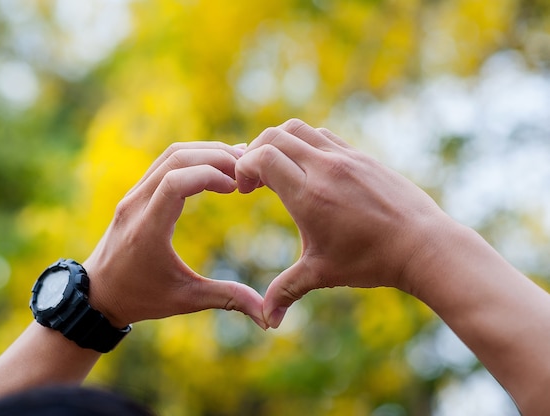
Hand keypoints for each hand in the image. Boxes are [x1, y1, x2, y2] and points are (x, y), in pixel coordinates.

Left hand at [83, 142, 266, 328]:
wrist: (98, 294)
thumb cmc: (141, 298)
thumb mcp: (185, 300)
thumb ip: (226, 299)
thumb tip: (268, 316)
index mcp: (147, 230)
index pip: (176, 182)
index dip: (210, 175)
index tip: (237, 188)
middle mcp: (136, 205)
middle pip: (176, 159)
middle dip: (215, 157)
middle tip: (247, 169)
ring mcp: (133, 195)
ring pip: (170, 155)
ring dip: (205, 152)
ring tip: (237, 163)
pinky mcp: (136, 193)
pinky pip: (165, 163)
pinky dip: (193, 158)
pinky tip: (216, 166)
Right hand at [236, 119, 448, 327]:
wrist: (423, 246)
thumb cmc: (371, 261)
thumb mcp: (322, 274)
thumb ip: (286, 292)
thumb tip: (267, 322)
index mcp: (309, 195)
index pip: (263, 156)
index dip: (244, 167)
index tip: (245, 191)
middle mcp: (325, 168)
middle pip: (275, 134)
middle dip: (254, 151)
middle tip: (255, 180)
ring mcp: (346, 157)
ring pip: (300, 128)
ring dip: (280, 142)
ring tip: (279, 170)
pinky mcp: (362, 156)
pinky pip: (324, 136)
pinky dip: (305, 144)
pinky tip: (309, 171)